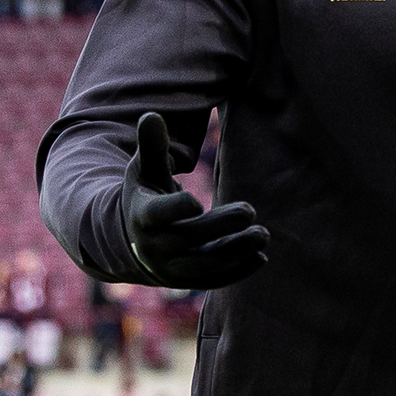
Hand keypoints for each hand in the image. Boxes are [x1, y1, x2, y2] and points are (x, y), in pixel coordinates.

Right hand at [121, 112, 268, 288]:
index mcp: (142, 216)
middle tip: (250, 210)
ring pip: (204, 266)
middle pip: (189, 238)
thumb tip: (151, 115)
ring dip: (235, 252)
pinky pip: (212, 280)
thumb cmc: (145, 193)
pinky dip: (237, 272)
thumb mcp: (144, 169)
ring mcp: (170, 267)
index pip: (157, 215)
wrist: (131, 238)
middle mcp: (154, 246)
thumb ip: (151, 146)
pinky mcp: (186, 280)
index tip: (196, 200)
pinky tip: (261, 258)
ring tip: (263, 235)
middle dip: (220, 226)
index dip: (175, 209)